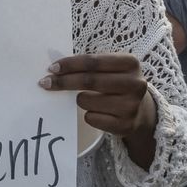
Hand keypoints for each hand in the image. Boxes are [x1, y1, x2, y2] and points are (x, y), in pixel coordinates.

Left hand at [40, 53, 156, 139]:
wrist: (140, 111)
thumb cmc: (117, 84)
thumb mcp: (112, 69)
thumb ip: (90, 66)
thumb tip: (56, 69)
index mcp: (131, 63)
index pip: (94, 61)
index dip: (71, 64)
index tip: (52, 68)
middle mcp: (135, 83)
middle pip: (89, 81)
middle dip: (64, 81)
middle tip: (45, 82)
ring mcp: (131, 106)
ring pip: (87, 101)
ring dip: (79, 100)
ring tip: (87, 99)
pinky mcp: (125, 125)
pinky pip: (92, 118)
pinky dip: (89, 115)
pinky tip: (97, 112)